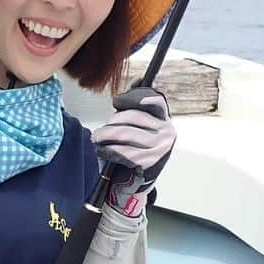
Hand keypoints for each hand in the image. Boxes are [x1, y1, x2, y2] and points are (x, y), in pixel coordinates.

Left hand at [93, 88, 175, 213]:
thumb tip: (137, 80)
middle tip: (99, 130)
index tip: (118, 101)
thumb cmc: (137, 151)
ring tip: (96, 138)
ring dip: (106, 136)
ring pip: (126, 135)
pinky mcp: (150, 163)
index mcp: (165, 120)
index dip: (139, 97)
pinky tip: (102, 150)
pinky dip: (109, 150)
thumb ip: (137, 108)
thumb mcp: (141, 128)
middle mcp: (166, 133)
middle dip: (112, 122)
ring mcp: (160, 148)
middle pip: (134, 118)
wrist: (138, 182)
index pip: (157, 102)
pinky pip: (124, 152)